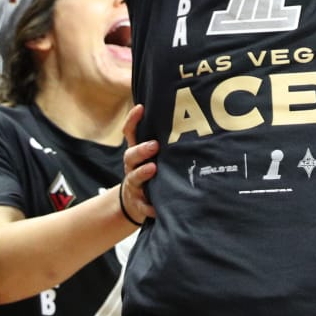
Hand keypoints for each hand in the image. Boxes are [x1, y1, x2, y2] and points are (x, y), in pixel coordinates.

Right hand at [119, 103, 157, 224]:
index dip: (133, 120)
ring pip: (134, 178)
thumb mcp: (150, 156)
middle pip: (131, 155)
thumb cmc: (148, 172)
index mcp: (135, 153)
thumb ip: (162, 141)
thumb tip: (185, 117)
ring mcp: (134, 185)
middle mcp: (132, 167)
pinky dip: (149, 207)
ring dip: (143, 173)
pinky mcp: (139, 204)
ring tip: (153, 168)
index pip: (130, 133)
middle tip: (155, 145)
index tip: (141, 107)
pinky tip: (157, 208)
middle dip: (142, 149)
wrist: (135, 203)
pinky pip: (143, 206)